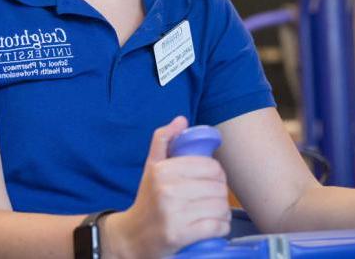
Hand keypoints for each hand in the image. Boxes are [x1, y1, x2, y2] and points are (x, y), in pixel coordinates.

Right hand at [103, 116, 230, 258]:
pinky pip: (216, 226)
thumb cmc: (147, 200)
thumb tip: (182, 119)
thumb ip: (163, 140)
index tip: (211, 181)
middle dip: (220, 194)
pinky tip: (214, 226)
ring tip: (213, 213)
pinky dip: (221, 227)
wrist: (132, 236)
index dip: (217, 173)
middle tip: (212, 199)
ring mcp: (173, 213)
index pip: (211, 166)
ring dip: (222, 212)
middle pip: (218, 187)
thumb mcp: (151, 167)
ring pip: (219, 207)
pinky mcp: (180, 235)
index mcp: (163, 170)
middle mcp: (167, 190)